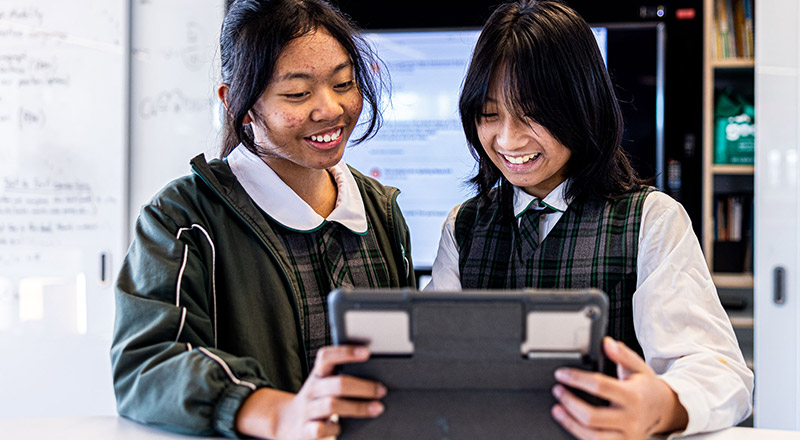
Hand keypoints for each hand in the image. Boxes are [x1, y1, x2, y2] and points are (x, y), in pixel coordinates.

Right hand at [236, 345, 385, 438]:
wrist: (288, 421)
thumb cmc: (316, 400)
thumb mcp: (324, 383)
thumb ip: (342, 375)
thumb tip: (376, 372)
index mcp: (318, 375)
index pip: (327, 357)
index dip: (345, 352)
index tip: (367, 352)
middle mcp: (312, 390)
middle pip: (337, 384)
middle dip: (363, 387)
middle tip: (381, 390)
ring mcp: (308, 410)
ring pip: (332, 405)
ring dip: (358, 407)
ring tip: (377, 408)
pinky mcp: (305, 429)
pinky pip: (320, 429)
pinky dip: (334, 428)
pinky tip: (342, 428)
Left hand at [550, 337, 687, 439]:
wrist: (665, 411)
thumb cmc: (648, 388)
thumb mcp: (639, 368)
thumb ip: (623, 354)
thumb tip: (607, 343)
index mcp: (634, 396)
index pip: (600, 386)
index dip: (577, 379)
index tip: (561, 374)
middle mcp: (630, 419)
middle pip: (592, 416)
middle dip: (569, 403)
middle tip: (557, 390)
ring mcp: (627, 436)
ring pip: (592, 436)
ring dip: (570, 423)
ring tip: (557, 409)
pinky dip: (579, 433)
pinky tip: (570, 423)